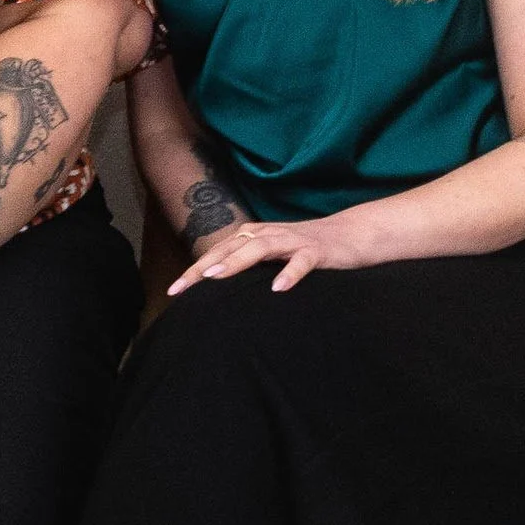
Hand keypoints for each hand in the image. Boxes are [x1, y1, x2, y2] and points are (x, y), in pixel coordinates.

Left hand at [167, 211, 367, 295]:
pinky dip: (290, 273)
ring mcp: (293, 241)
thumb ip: (248, 264)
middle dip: (204, 267)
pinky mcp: (318, 251)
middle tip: (182, 287)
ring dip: (237, 262)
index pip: (218, 253)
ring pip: (260, 248)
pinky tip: (278, 289)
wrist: (352, 234)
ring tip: (216, 279)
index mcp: (255, 236)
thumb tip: (218, 287)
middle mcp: (269, 235)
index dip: (194, 270)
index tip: (172, 290)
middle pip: (230, 248)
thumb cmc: (306, 249)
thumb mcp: (273, 255)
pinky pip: (302, 262)